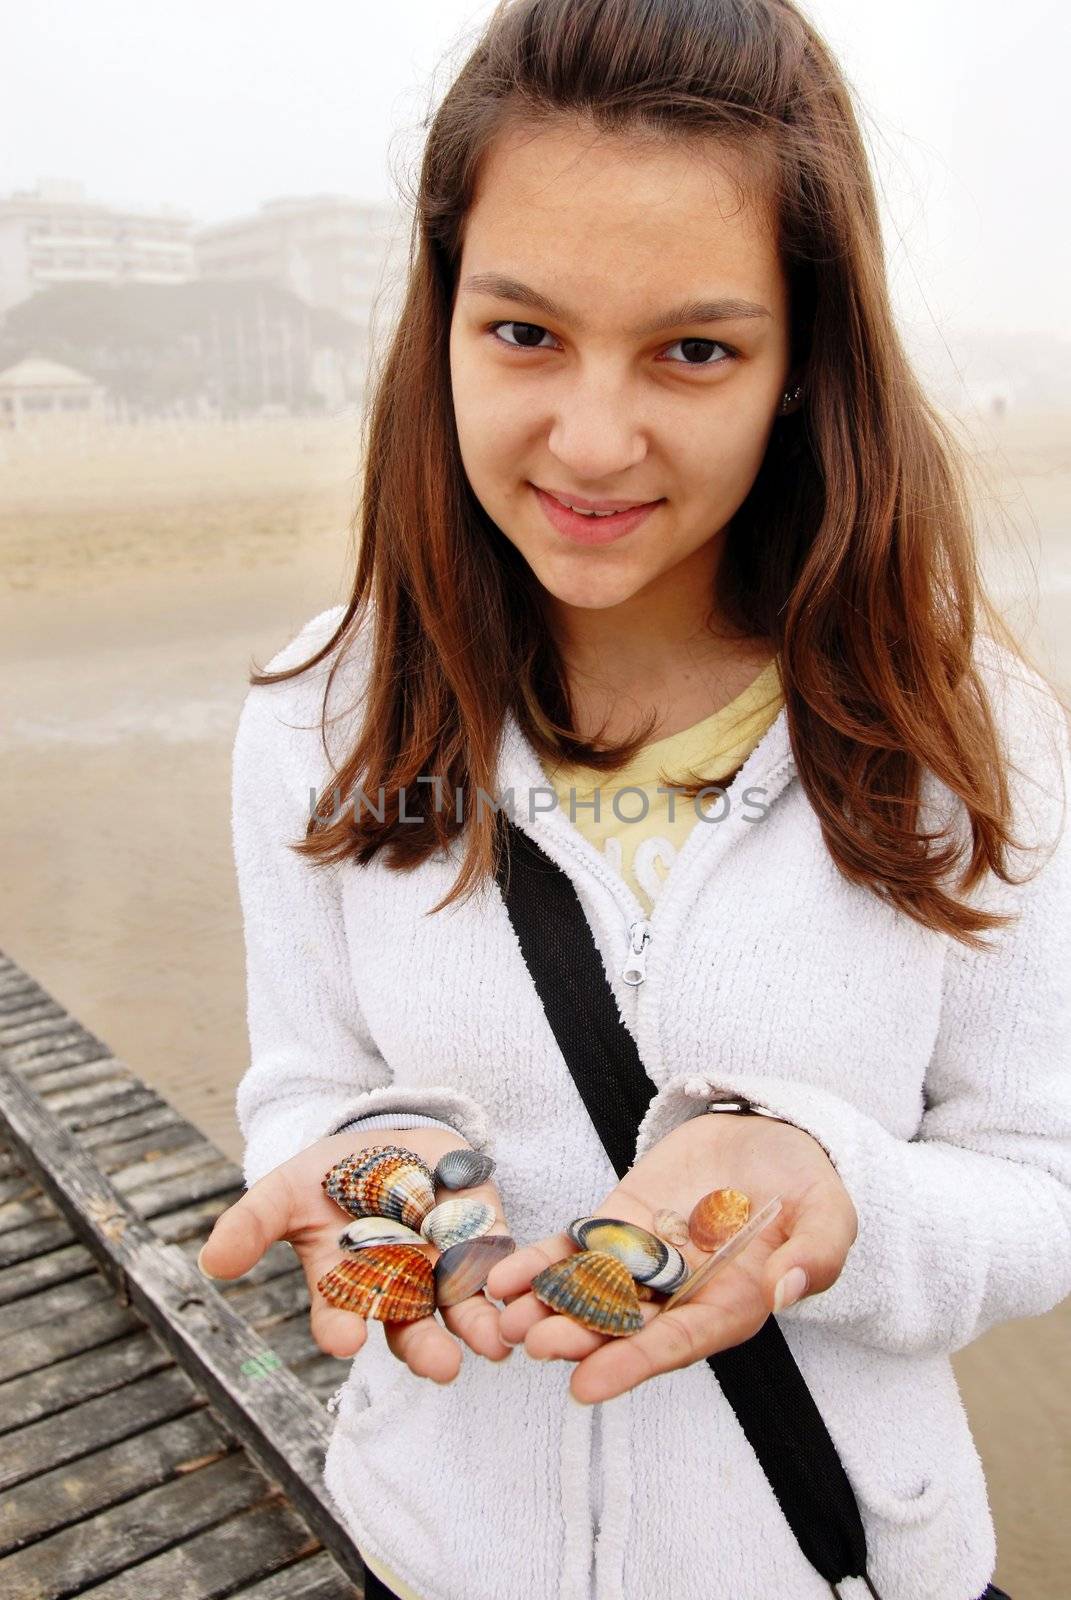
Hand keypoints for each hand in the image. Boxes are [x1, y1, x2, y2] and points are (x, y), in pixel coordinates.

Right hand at [197, 1127, 513, 1382]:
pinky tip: (518, 1292)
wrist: (387, 1140)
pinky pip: (499, 1266)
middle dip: (425, 1347)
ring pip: (462, 1310)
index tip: (345, 1339)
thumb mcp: (286, 1190)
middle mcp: (398, 1289)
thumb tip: (212, 1263)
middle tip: (439, 1366)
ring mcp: (443, 1268)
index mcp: (346, 1285)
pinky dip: (510, 1279)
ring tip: (492, 1346)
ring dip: (478, 1328)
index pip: (341, 1317)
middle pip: (411, 1329)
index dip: (342, 1328)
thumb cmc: (328, 1177)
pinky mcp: (484, 1241)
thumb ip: (253, 1225)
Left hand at [484, 1111, 856, 1403]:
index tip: (587, 1386)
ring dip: (548, 1307)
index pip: (678, 1343)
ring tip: (505, 1318)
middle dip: (578, 1337)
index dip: (633, 1364)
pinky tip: (501, 1279)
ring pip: (590, 1292)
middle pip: (623, 1325)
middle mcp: (681, 1293)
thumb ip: (816, 1254)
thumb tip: (788, 1291)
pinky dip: (540, 1264)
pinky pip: (576, 1248)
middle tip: (535, 1343)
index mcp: (731, 1305)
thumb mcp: (830, 1215)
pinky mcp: (621, 1221)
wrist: (773, 1133)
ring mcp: (646, 1258)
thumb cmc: (807, 1184)